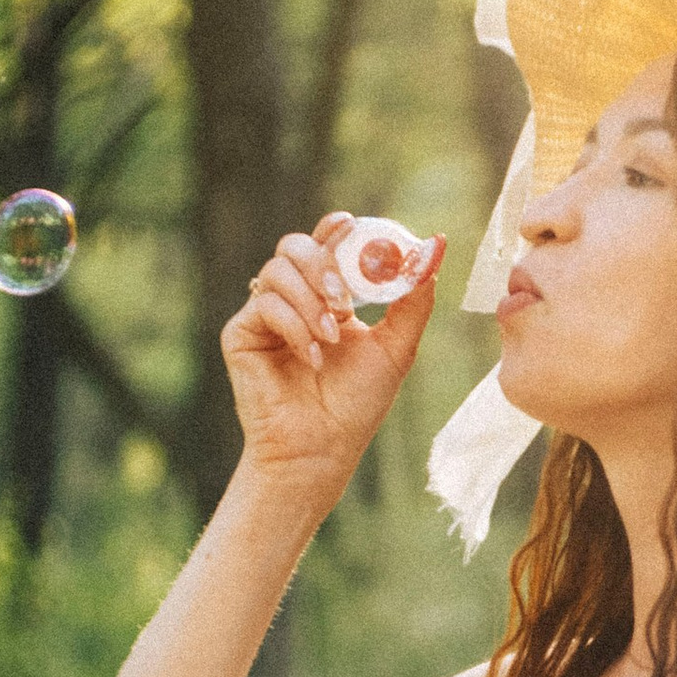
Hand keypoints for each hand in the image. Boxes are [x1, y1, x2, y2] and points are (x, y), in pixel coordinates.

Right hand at [223, 215, 446, 495]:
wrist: (321, 450)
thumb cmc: (356, 405)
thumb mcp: (396, 347)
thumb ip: (413, 298)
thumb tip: (435, 248)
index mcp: (327, 296)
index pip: (327, 245)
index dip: (336, 230)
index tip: (351, 226)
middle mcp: (293, 299)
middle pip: (296, 246)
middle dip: (323, 264)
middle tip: (344, 299)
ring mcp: (264, 315)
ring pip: (278, 271)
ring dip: (310, 300)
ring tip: (332, 338)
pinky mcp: (241, 334)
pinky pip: (264, 304)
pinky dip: (295, 326)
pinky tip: (313, 358)